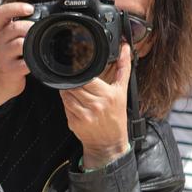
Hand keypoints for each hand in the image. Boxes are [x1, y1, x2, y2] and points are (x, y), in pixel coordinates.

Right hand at [0, 1, 34, 105]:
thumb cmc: (7, 57)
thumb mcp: (7, 39)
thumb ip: (19, 27)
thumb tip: (46, 17)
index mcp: (0, 31)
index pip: (2, 13)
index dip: (15, 7)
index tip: (30, 8)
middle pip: (15, 28)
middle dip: (31, 28)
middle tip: (40, 33)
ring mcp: (3, 56)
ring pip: (20, 44)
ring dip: (32, 44)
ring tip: (38, 47)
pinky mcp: (10, 70)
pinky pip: (25, 63)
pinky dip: (33, 61)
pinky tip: (37, 61)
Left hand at [61, 41, 132, 168]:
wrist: (108, 143)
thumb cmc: (116, 116)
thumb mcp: (122, 92)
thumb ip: (123, 68)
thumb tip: (126, 48)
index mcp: (109, 95)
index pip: (88, 78)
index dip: (79, 71)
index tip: (77, 66)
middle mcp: (97, 104)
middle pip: (75, 85)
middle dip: (72, 81)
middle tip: (74, 79)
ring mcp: (84, 114)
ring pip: (67, 94)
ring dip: (67, 90)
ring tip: (74, 90)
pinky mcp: (74, 122)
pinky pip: (65, 105)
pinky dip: (66, 101)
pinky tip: (73, 102)